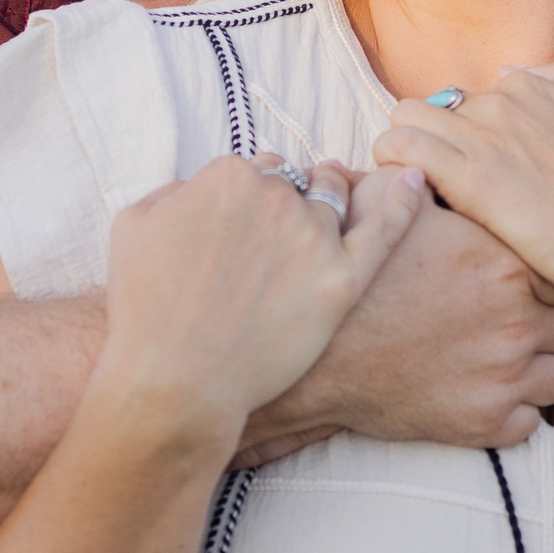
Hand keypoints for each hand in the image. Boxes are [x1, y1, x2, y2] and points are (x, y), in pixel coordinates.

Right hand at [99, 156, 422, 437]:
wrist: (172, 381)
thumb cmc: (145, 309)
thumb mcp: (135, 224)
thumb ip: (175, 192)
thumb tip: (200, 190)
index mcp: (229, 176)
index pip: (258, 171)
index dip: (252, 202)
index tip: (245, 232)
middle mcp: (277, 197)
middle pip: (298, 186)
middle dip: (290, 205)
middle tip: (277, 245)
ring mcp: (313, 238)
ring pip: (335, 204)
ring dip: (332, 207)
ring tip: (320, 236)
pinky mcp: (341, 282)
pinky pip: (384, 231)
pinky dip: (403, 201)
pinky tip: (418, 183)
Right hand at [249, 168, 553, 453]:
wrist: (315, 359)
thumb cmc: (351, 279)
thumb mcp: (381, 204)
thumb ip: (424, 175)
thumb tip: (440, 150)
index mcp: (504, 263)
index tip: (536, 274)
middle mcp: (517, 320)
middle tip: (530, 316)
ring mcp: (506, 376)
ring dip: (545, 365)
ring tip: (515, 354)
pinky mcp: (487, 423)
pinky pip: (533, 421)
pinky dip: (517, 408)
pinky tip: (490, 388)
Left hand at [373, 63, 553, 308]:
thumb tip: (511, 71)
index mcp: (531, 85)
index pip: (468, 96)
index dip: (462, 134)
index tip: (469, 168)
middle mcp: (503, 100)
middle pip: (432, 105)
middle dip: (427, 138)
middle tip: (433, 182)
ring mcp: (482, 134)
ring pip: (404, 117)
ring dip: (401, 148)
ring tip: (412, 188)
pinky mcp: (466, 175)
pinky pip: (398, 147)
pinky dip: (391, 167)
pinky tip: (406, 197)